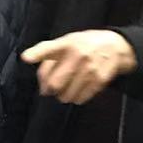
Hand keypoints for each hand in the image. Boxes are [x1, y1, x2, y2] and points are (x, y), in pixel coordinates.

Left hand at [21, 30, 136, 104]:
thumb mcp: (67, 43)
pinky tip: (80, 88)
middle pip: (55, 83)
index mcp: (66, 44)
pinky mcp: (99, 80)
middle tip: (54, 87)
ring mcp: (89, 68)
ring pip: (67, 95)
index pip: (49, 48)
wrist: (115, 47)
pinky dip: (77, 98)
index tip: (26, 57)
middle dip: (51, 90)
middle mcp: (78, 55)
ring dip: (64, 95)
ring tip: (70, 86)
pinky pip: (80, 99)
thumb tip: (42, 86)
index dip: (36, 53)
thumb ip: (48, 59)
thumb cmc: (85, 45)